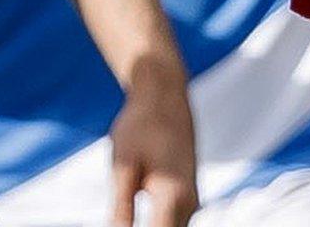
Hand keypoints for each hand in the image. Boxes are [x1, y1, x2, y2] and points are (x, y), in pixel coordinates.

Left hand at [108, 52, 198, 226]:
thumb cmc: (140, 125)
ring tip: (124, 224)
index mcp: (173, 198)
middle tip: (118, 225)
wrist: (164, 95)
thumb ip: (120, 209)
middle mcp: (189, 204)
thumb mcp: (122, 167)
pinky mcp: (186, 198)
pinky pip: (173, 226)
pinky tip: (137, 226)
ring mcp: (191, 201)